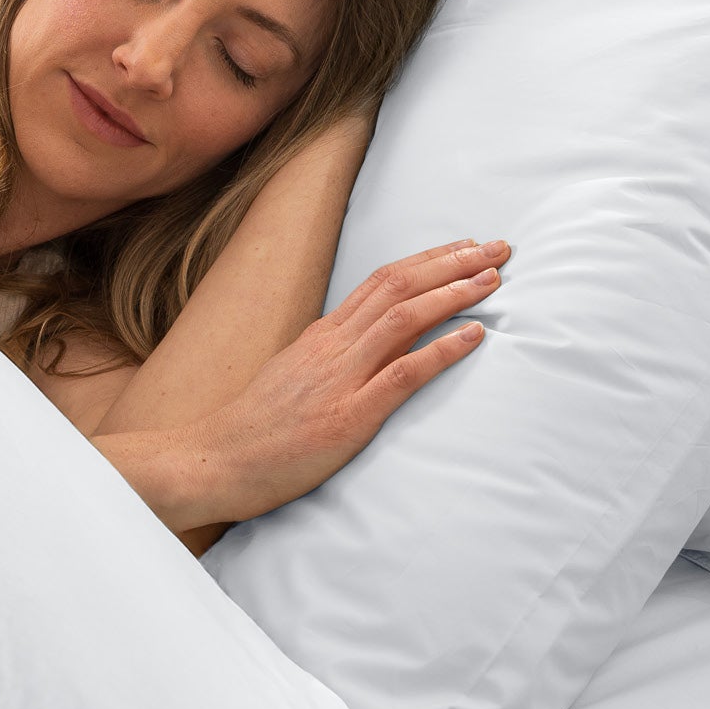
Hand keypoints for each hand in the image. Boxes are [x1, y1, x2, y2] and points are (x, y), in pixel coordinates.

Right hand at [102, 239, 505, 537]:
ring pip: (404, 318)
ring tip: (493, 280)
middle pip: (399, 287)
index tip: (464, 247)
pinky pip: (403, 374)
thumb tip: (358, 346)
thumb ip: (325, 359)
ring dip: (454, 294)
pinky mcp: (348, 416)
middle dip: (453, 263)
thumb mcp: (289, 379)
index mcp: (320, 336)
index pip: (381, 281)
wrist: (211, 461)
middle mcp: (332, 346)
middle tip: (498, 249)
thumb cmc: (252, 431)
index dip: (427, 260)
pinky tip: (475, 335)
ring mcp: (340, 378)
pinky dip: (443, 349)